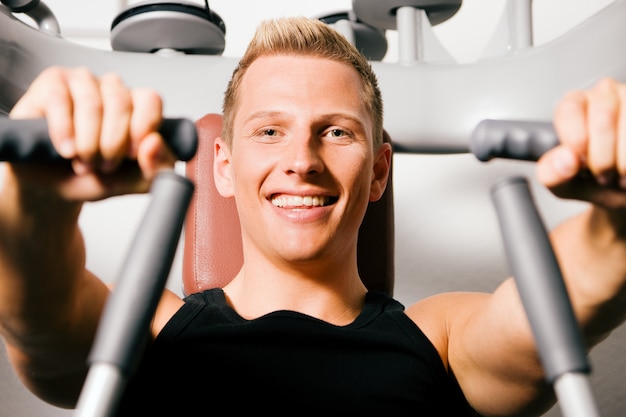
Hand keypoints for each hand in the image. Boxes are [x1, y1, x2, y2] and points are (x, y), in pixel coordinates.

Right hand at [8, 66, 175, 200]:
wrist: (55, 187)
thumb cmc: (96, 177)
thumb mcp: (135, 181)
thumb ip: (158, 167)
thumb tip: (155, 142)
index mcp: (138, 104)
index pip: (150, 100)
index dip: (142, 129)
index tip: (131, 155)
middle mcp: (112, 88)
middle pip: (121, 103)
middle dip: (112, 143)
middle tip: (104, 165)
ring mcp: (81, 82)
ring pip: (92, 103)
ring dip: (88, 142)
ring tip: (84, 162)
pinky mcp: (51, 83)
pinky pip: (59, 100)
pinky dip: (64, 131)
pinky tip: (66, 150)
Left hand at [537, 77, 625, 209]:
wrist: (622, 188)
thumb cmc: (593, 180)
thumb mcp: (564, 184)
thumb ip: (552, 174)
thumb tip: (566, 159)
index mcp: (572, 106)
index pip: (569, 109)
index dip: (576, 139)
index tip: (580, 160)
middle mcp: (603, 95)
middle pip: (603, 119)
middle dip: (603, 157)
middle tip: (602, 174)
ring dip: (625, 161)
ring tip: (619, 173)